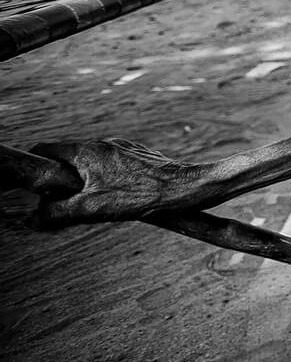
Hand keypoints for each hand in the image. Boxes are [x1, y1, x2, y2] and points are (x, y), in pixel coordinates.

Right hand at [30, 139, 207, 225]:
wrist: (187, 188)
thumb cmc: (142, 196)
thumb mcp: (92, 209)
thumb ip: (57, 212)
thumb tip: (32, 219)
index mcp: (87, 151)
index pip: (46, 150)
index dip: (35, 169)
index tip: (36, 189)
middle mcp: (104, 143)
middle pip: (68, 159)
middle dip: (62, 181)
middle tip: (67, 204)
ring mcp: (123, 148)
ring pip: (92, 164)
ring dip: (87, 183)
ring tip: (98, 203)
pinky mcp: (139, 156)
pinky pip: (113, 166)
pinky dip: (108, 180)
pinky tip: (121, 197)